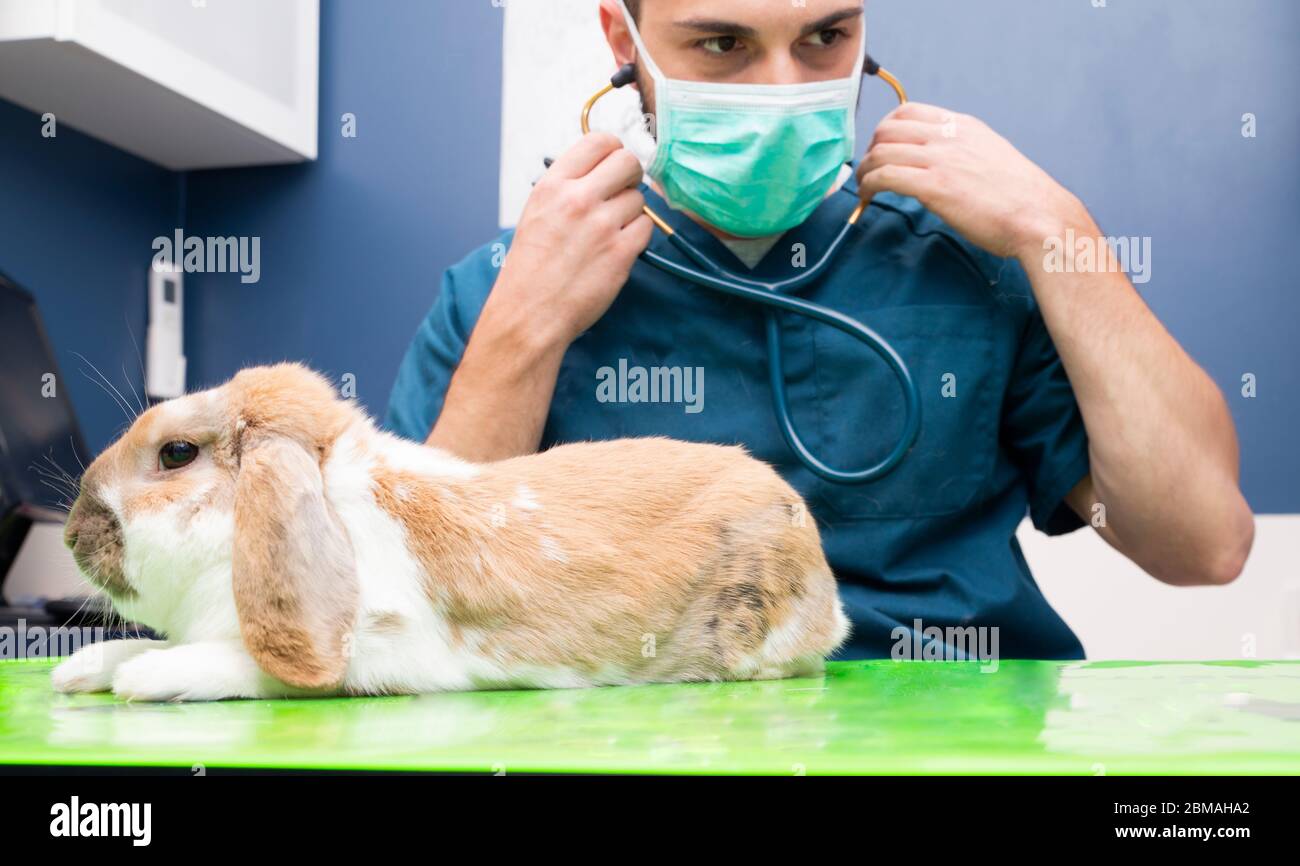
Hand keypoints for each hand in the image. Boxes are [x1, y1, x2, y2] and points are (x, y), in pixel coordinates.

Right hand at [494, 132, 652, 348]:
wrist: (530, 313)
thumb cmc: (530, 270)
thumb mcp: (536, 213)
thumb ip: (567, 188)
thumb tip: (599, 172)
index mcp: (553, 186)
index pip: (598, 141)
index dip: (613, 150)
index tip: (614, 163)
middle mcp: (578, 199)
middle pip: (628, 162)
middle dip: (631, 175)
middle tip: (623, 192)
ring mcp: (602, 225)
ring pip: (639, 198)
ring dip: (631, 212)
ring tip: (610, 232)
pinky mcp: (620, 252)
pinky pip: (647, 227)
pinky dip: (638, 236)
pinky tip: (618, 248)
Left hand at [856, 103, 1093, 260]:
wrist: (1038, 216)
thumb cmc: (1020, 198)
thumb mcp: (991, 157)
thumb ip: (963, 153)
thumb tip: (942, 165)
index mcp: (963, 126)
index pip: (910, 111)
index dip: (886, 129)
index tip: (881, 148)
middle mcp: (949, 135)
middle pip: (888, 128)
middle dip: (871, 149)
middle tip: (868, 170)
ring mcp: (941, 158)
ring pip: (881, 152)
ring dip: (864, 170)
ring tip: (863, 188)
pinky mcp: (934, 185)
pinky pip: (885, 176)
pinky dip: (868, 186)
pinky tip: (867, 198)